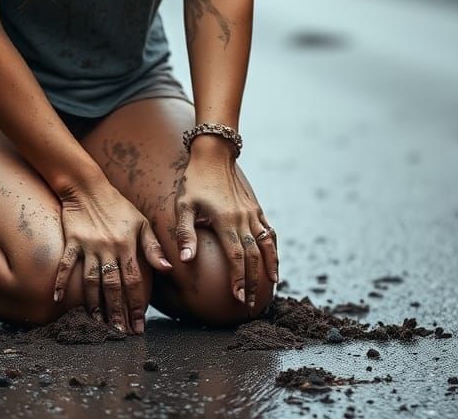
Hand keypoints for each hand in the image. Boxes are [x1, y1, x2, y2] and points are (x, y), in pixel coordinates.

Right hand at [54, 179, 172, 332]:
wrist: (88, 186)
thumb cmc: (118, 205)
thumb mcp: (140, 222)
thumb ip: (153, 247)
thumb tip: (168, 269)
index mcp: (127, 244)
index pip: (134, 281)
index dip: (137, 305)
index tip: (139, 325)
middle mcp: (109, 248)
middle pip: (113, 286)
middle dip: (118, 312)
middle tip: (120, 332)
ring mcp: (89, 246)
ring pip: (92, 281)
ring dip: (95, 304)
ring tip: (99, 322)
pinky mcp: (72, 241)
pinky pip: (67, 265)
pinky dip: (62, 281)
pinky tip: (59, 299)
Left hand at [174, 140, 278, 308]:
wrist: (213, 154)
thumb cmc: (193, 180)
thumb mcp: (183, 205)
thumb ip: (185, 233)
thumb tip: (185, 259)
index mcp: (225, 220)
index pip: (236, 256)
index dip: (239, 279)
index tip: (238, 298)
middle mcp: (242, 218)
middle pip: (253, 256)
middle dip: (253, 281)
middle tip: (250, 303)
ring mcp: (252, 212)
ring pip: (267, 244)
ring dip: (270, 266)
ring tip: (272, 285)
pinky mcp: (256, 207)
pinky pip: (269, 231)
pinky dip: (273, 247)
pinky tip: (273, 260)